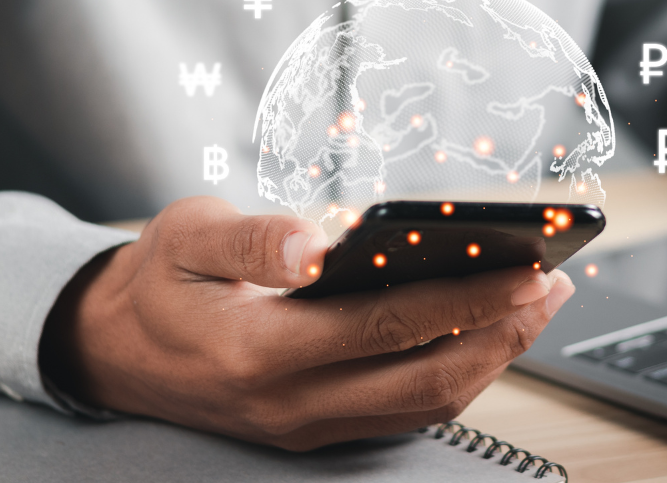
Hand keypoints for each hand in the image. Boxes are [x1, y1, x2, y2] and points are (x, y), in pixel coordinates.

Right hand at [39, 196, 574, 449]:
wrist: (112, 350)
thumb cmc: (157, 284)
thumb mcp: (184, 237)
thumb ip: (250, 239)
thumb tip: (313, 246)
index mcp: (262, 352)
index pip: (392, 327)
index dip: (469, 299)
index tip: (525, 268)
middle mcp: (293, 403)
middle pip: (429, 379)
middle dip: (504, 333)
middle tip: (554, 284)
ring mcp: (308, 426)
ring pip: (427, 405)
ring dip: (492, 358)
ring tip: (536, 307)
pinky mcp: (317, 429)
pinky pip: (406, 413)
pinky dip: (457, 376)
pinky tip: (484, 337)